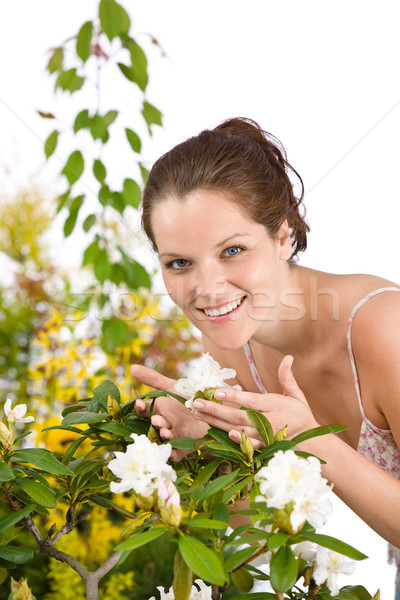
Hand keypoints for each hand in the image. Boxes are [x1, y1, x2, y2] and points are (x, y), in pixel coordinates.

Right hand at [131, 364, 208, 457]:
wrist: (213, 410)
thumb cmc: (190, 397)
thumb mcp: (172, 387)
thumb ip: (153, 379)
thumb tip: (132, 367)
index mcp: (159, 409)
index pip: (144, 410)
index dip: (140, 407)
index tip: (139, 403)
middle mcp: (164, 423)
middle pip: (155, 425)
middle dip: (155, 423)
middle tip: (156, 419)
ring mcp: (174, 435)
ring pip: (165, 438)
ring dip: (164, 436)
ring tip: (165, 431)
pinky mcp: (185, 446)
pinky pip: (177, 453)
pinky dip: (174, 453)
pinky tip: (173, 451)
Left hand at [192, 355, 318, 448]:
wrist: (307, 439)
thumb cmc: (298, 412)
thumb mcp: (296, 394)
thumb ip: (287, 376)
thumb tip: (288, 357)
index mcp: (275, 406)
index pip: (251, 401)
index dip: (234, 397)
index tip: (217, 391)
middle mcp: (267, 422)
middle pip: (238, 416)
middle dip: (216, 409)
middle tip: (197, 402)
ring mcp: (262, 436)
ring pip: (235, 429)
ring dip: (215, 421)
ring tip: (198, 411)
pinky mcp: (259, 446)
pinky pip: (240, 443)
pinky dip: (226, 438)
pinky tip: (211, 430)